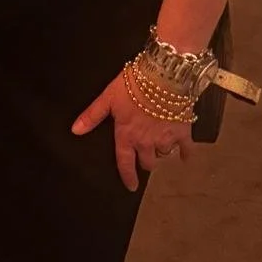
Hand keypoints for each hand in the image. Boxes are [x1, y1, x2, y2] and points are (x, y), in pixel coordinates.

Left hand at [71, 73, 192, 192]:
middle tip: (145, 156)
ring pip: (164, 155)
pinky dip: (186, 153)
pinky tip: (185, 155)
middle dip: (145, 161)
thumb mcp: (108, 98)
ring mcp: (166, 138)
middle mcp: (146, 142)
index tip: (131, 186)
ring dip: (161, 152)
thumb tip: (75, 131)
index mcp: (126, 135)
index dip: (127, 176)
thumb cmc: (133, 84)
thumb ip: (93, 115)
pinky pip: (186, 149)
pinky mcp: (183, 131)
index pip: (125, 162)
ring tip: (160, 145)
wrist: (164, 75)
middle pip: (147, 163)